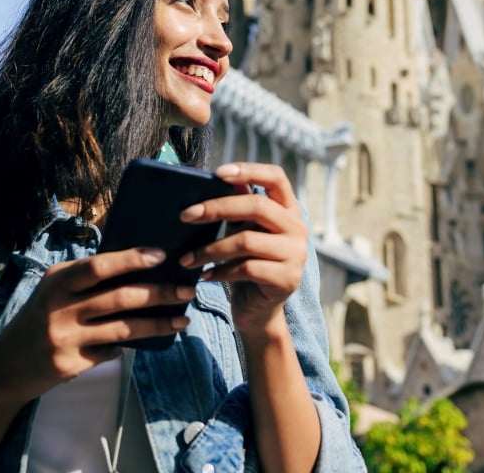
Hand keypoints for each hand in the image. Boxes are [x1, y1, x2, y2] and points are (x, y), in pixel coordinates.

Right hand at [0, 247, 195, 404]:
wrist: (5, 366)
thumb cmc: (40, 318)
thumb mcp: (54, 291)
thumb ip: (85, 279)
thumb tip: (138, 268)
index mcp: (57, 281)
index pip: (99, 265)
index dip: (131, 259)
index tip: (161, 255)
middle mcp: (59, 308)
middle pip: (119, 297)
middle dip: (160, 293)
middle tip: (187, 290)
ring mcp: (64, 338)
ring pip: (124, 328)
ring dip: (158, 323)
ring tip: (183, 319)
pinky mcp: (71, 364)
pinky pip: (112, 351)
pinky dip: (130, 345)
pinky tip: (146, 340)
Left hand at [179, 162, 308, 335]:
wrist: (259, 313)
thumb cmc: (247, 265)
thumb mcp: (242, 231)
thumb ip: (237, 207)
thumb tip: (213, 178)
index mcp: (288, 210)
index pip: (277, 177)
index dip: (249, 170)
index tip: (218, 173)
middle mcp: (298, 228)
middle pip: (257, 206)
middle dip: (217, 209)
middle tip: (185, 216)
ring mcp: (296, 255)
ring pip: (247, 241)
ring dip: (210, 249)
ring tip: (187, 258)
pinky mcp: (287, 279)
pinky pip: (246, 269)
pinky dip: (220, 271)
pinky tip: (204, 275)